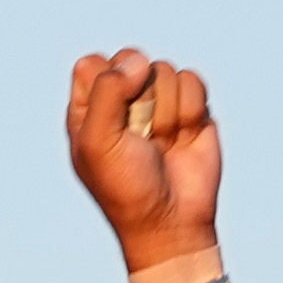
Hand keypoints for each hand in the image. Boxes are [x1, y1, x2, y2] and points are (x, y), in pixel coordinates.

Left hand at [65, 50, 220, 272]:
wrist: (171, 221)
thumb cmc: (126, 187)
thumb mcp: (98, 141)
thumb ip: (107, 90)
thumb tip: (140, 61)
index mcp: (90, 107)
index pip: (94, 64)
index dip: (107, 82)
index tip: (112, 118)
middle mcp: (123, 99)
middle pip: (132, 60)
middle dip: (140, 99)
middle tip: (139, 138)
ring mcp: (158, 101)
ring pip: (164, 69)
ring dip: (165, 113)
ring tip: (161, 145)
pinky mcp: (190, 107)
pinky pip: (192, 80)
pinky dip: (190, 111)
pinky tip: (183, 138)